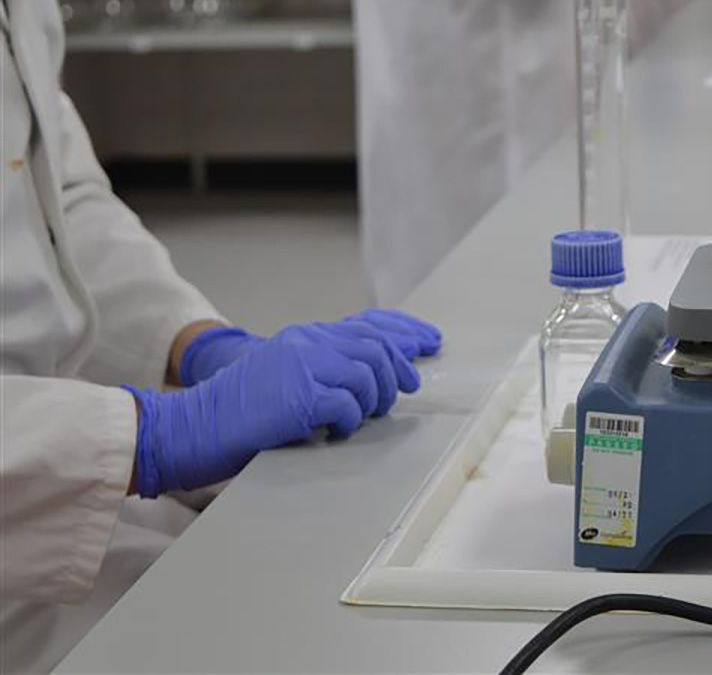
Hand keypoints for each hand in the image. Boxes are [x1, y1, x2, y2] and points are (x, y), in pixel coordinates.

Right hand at [125, 326, 404, 496]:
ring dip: (372, 402)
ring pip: (368, 375)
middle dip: (397, 374)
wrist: (193, 426)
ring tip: (359, 419)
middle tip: (400, 396)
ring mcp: (303, 367)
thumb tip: (374, 378)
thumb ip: (323, 368)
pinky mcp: (300, 397)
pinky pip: (348, 406)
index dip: (405, 336)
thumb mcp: (285, 376)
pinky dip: (349, 423)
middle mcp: (307, 343)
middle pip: (376, 349)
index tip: (429, 345)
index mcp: (305, 336)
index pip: (368, 326)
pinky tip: (335, 433)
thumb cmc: (240, 412)